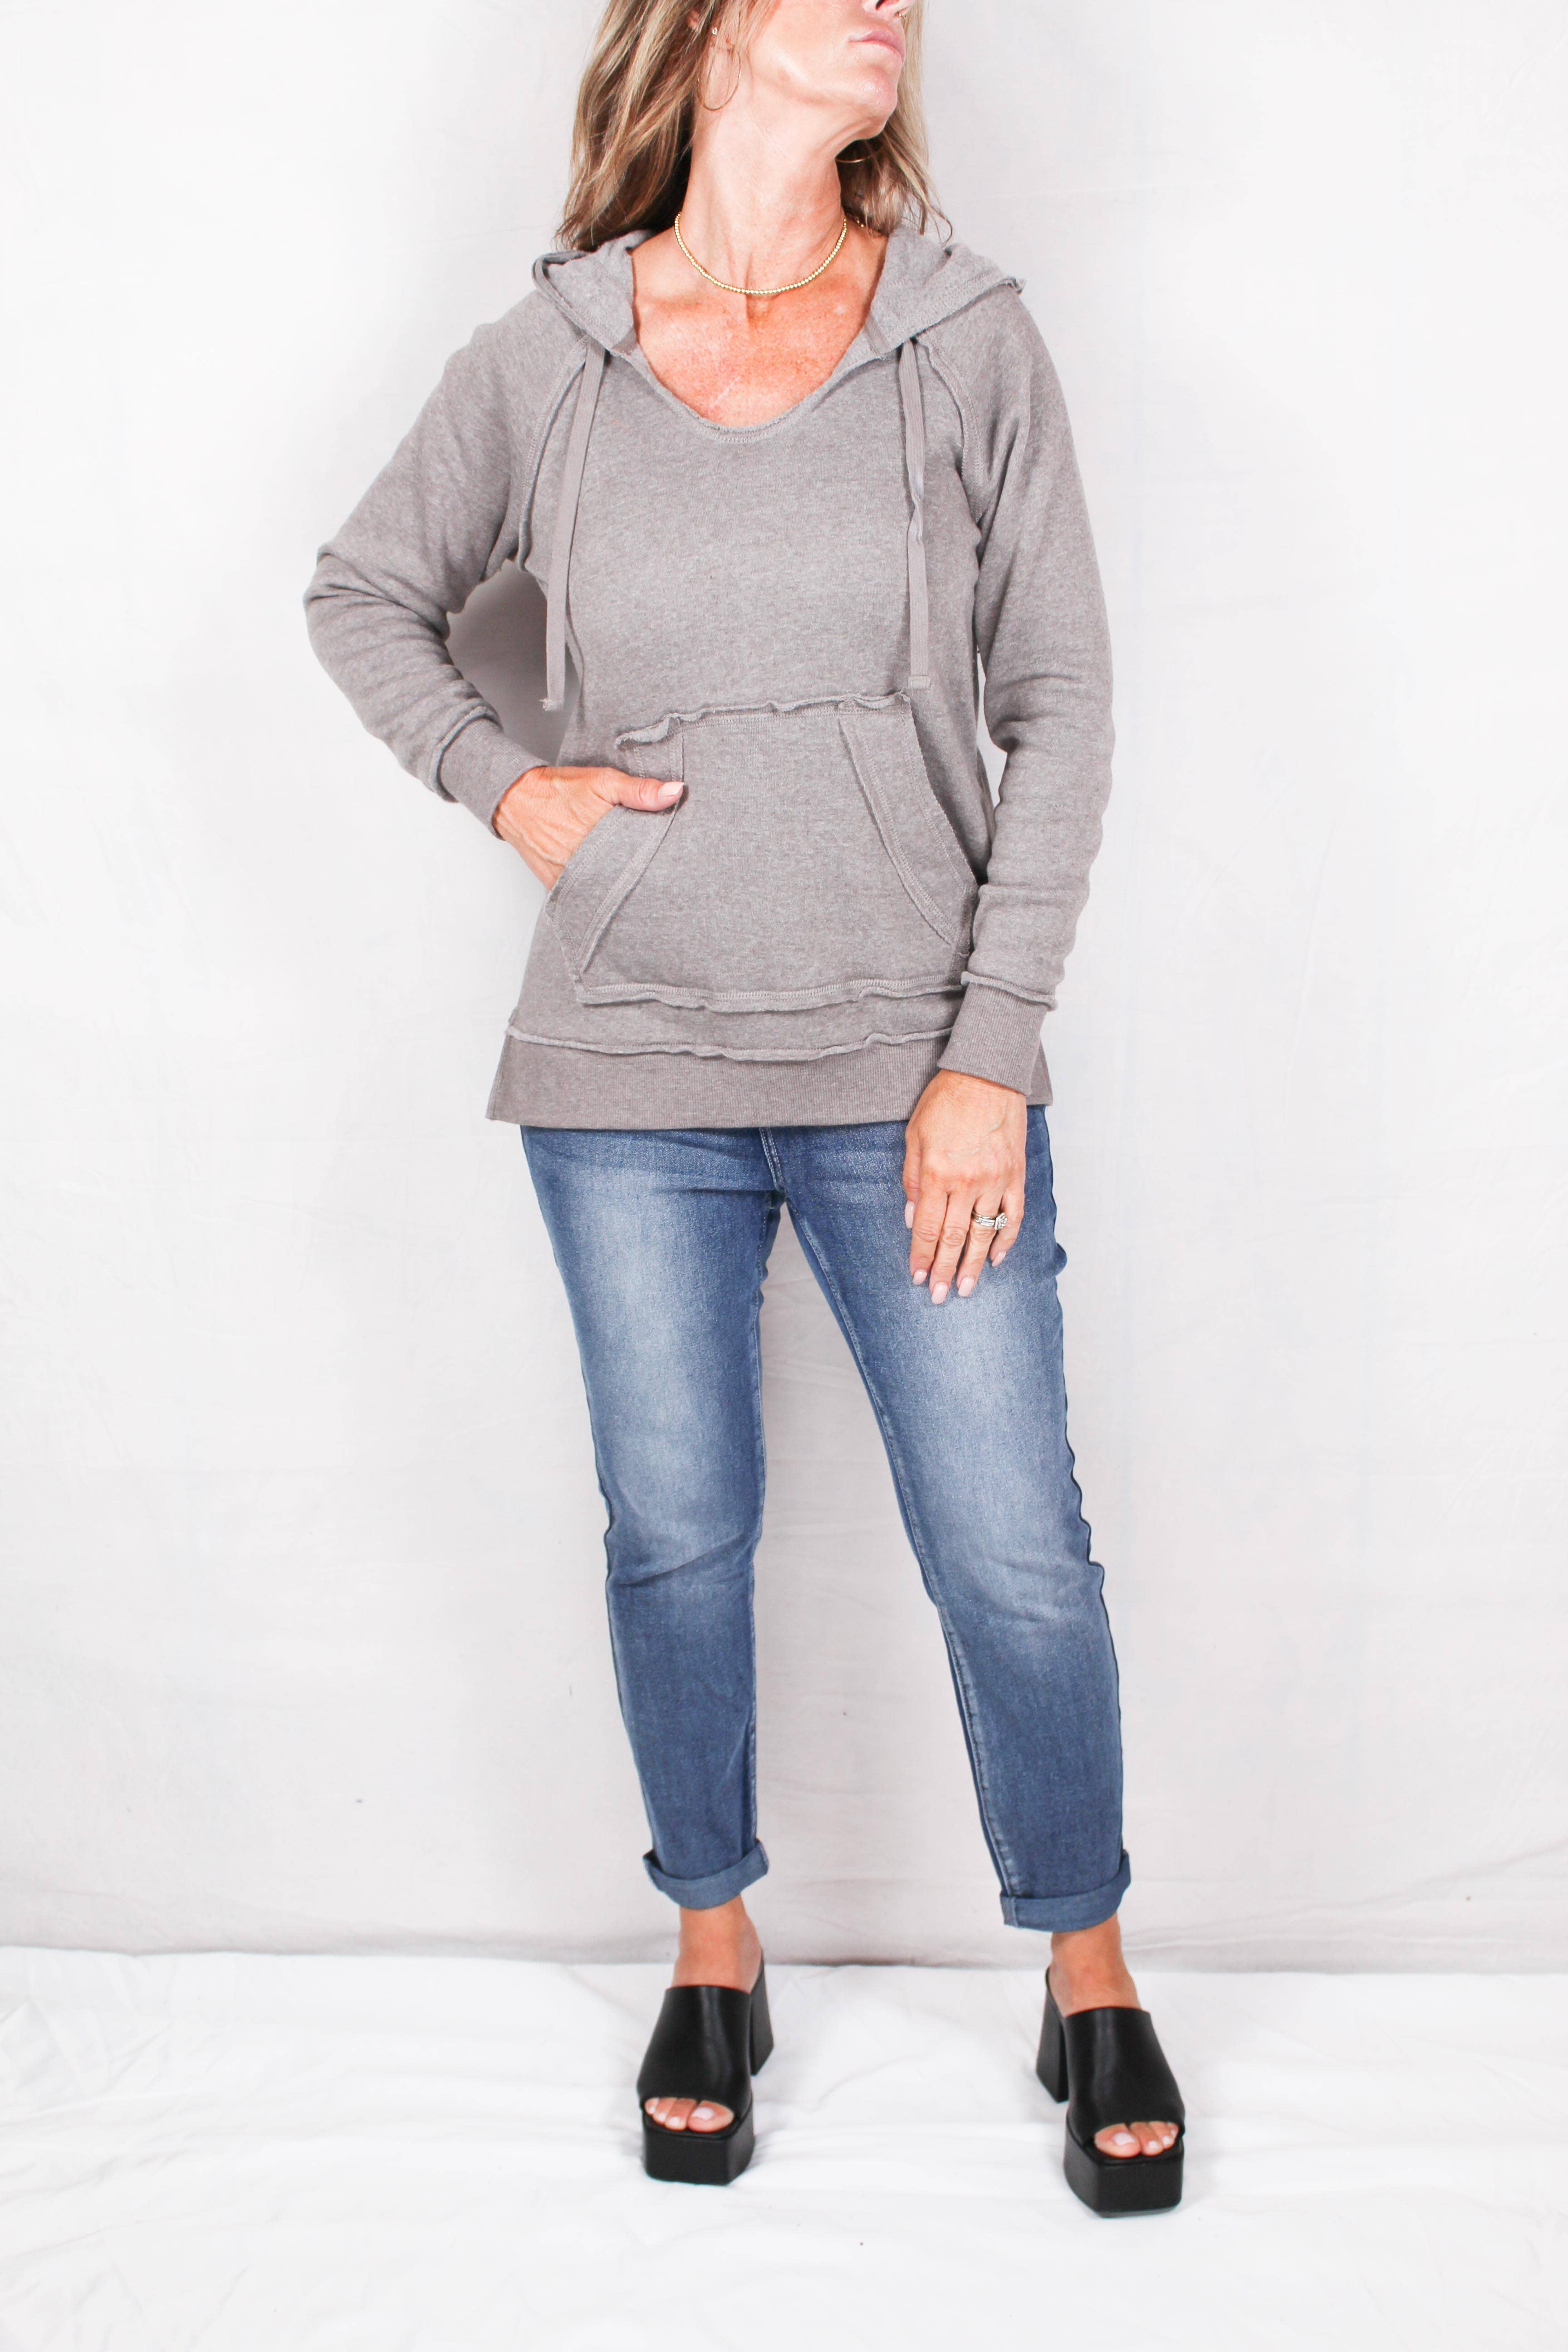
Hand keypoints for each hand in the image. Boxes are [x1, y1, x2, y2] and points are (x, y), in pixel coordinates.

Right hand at [494, 763, 683, 887]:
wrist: (516, 800)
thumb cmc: (560, 790)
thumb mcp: (602, 781)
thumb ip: (639, 790)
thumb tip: (676, 792)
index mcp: (602, 841)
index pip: (640, 862)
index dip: (654, 860)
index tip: (668, 859)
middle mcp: (584, 866)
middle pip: (623, 880)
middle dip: (638, 875)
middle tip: (655, 871)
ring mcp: (569, 879)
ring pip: (603, 890)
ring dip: (617, 884)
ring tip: (630, 876)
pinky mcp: (556, 887)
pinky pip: (582, 895)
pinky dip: (594, 889)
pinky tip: (606, 883)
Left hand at [903, 1069, 1026, 1304]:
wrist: (987, 1074)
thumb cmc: (945, 1101)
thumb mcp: (914, 1135)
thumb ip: (912, 1178)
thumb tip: (913, 1218)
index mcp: (938, 1173)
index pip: (928, 1228)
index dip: (922, 1256)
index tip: (917, 1277)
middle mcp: (968, 1182)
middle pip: (954, 1238)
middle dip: (945, 1271)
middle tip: (939, 1296)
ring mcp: (995, 1180)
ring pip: (984, 1233)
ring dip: (973, 1265)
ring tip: (966, 1289)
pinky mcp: (1016, 1174)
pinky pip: (1013, 1215)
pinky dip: (1005, 1240)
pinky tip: (995, 1259)